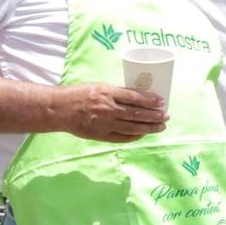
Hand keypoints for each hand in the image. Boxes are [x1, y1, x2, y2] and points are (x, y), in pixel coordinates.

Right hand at [52, 83, 166, 141]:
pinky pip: (122, 137)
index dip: (150, 100)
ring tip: (161, 127)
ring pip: (132, 127)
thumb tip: (139, 97)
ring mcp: (104, 123)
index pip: (134, 97)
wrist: (59, 109)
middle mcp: (108, 108)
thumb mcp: (99, 87)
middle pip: (137, 114)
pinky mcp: (100, 135)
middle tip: (166, 116)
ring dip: (149, 128)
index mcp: (107, 93)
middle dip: (154, 116)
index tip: (162, 102)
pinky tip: (143, 134)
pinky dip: (134, 136)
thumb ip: (117, 92)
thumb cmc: (79, 94)